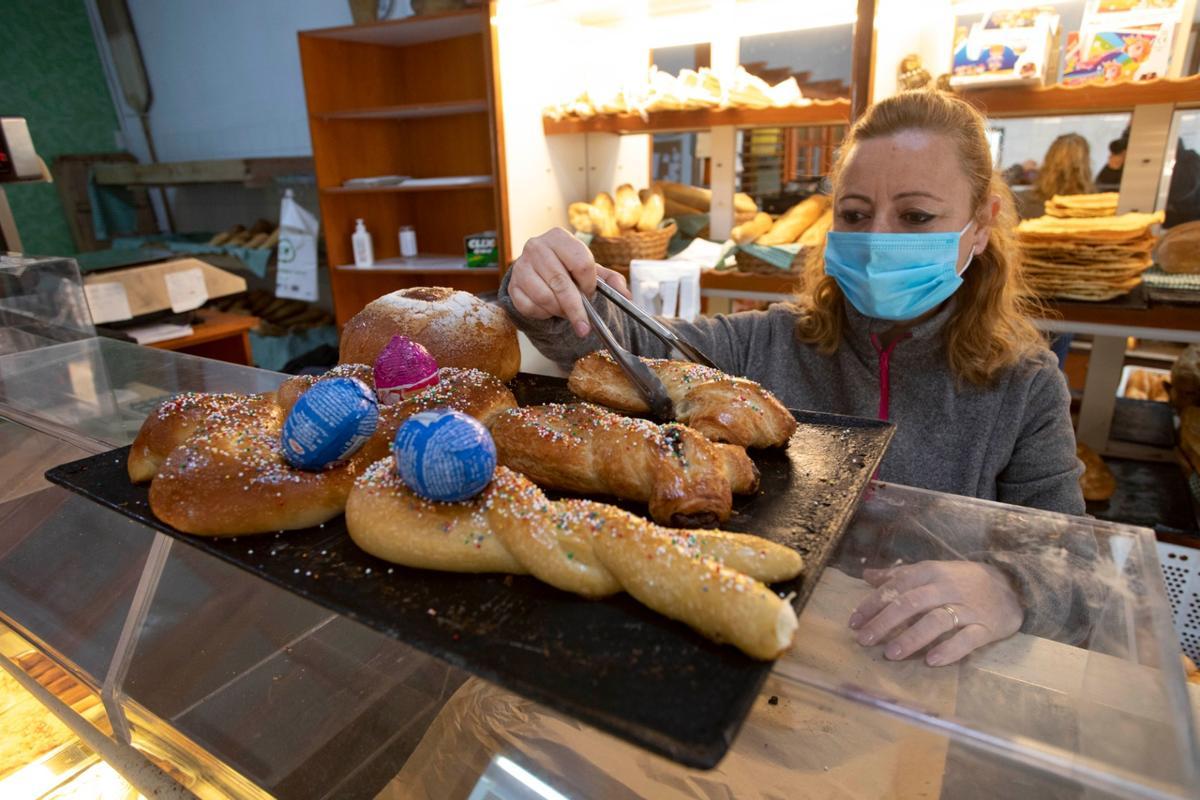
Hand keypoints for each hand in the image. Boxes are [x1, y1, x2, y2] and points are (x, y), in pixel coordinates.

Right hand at [508, 228, 630, 337]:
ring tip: (565, 310)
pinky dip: (543, 314)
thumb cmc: (566, 268)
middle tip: (584, 327)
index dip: (589, 283)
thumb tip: (626, 295)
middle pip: (561, 283)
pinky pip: (530, 307)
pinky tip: (548, 308)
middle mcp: (536, 246)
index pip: (581, 262)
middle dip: (575, 309)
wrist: (537, 270)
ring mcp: (521, 266)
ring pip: (545, 298)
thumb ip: (610, 280)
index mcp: (559, 237)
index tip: (590, 293)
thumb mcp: (590, 269)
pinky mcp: (512, 285)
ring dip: (559, 311)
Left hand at [848, 561, 1022, 666]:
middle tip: (864, 640)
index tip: (854, 622)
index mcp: (930, 572)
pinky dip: (949, 650)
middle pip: (911, 604)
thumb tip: (867, 576)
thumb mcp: (931, 571)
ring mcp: (968, 608)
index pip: (896, 587)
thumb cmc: (962, 580)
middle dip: (884, 622)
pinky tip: (932, 662)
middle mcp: (946, 588)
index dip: (873, 604)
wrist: (1011, 585)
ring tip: (890, 653)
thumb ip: (899, 575)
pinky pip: (967, 640)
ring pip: (936, 621)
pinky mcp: (986, 628)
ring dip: (911, 637)